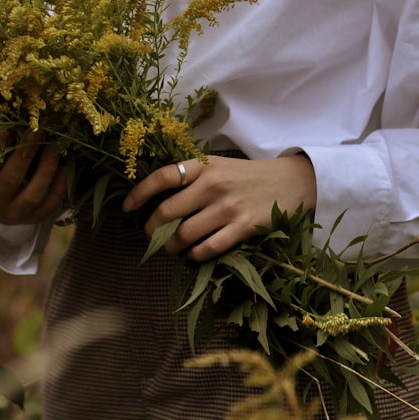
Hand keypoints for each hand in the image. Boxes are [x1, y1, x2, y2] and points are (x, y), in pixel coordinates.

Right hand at [0, 132, 67, 225]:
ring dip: (46, 169)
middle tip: (37, 132)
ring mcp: (15, 214)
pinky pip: (49, 204)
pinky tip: (63, 168)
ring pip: (34, 194)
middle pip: (10, 179)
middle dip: (25, 154)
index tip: (5, 130)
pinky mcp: (33, 219)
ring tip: (54, 148)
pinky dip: (59, 186)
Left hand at [121, 154, 316, 261]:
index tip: (127, 207)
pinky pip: (208, 248)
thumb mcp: (218, 164)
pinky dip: (195, 255)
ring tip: (172, 248)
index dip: (139, 193)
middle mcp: (213, 185)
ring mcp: (228, 208)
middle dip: (152, 229)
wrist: (291, 182)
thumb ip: (191, 174)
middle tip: (151, 236)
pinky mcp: (243, 228)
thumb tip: (156, 188)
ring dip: (172, 247)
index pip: (162, 177)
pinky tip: (195, 253)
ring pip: (184, 235)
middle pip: (167, 212)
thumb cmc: (247, 176)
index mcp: (204, 166)